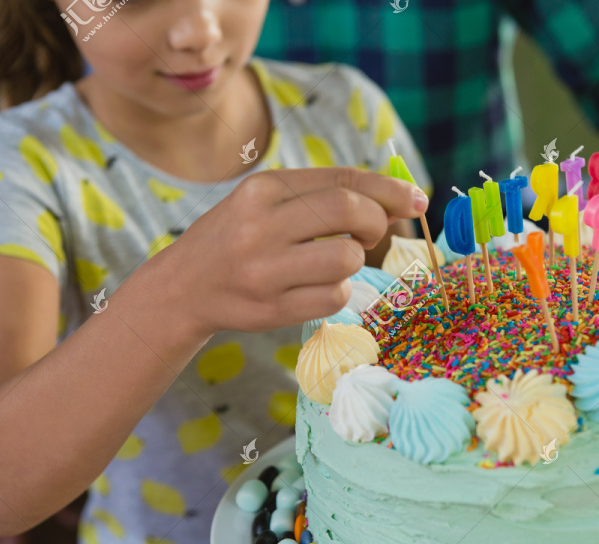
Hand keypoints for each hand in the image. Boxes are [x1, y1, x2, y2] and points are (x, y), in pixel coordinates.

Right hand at [154, 167, 427, 337]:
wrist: (181, 288)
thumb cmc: (236, 238)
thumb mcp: (263, 202)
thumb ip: (318, 194)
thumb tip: (395, 197)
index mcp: (262, 188)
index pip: (342, 180)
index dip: (389, 189)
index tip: (417, 198)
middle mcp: (260, 224)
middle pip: (348, 211)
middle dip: (376, 221)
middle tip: (371, 232)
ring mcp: (264, 270)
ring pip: (346, 258)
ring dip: (354, 260)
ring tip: (333, 261)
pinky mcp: (271, 308)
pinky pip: (334, 296)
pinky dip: (338, 291)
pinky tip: (316, 286)